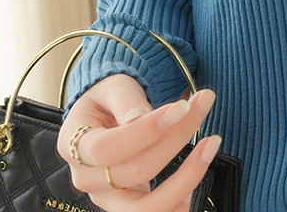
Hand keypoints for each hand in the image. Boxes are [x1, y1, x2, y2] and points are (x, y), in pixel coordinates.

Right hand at [57, 74, 220, 211]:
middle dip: (176, 138)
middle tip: (202, 105)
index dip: (146, 131)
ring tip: (211, 145)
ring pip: (147, 207)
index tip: (181, 107)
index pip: (107, 149)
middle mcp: (88, 179)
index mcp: (76, 145)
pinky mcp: (130, 204)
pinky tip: (198, 172)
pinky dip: (181, 199)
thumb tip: (141, 120)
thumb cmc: (109, 96)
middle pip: (135, 172)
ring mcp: (109, 198)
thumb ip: (127, 101)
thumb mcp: (114, 86)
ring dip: (186, 178)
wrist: (106, 111)